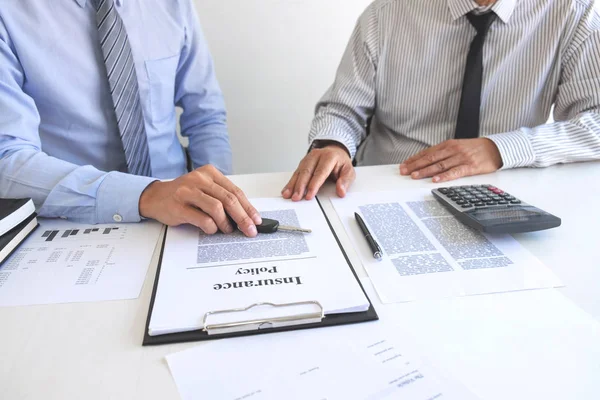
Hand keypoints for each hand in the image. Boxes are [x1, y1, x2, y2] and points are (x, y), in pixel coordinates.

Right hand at [139, 165, 261, 236]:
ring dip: (226, 223)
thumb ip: (222, 197)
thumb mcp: (204, 189)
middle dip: (243, 217)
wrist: (155, 197)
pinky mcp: (179, 206)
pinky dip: (211, 227)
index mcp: (209, 173)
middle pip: (229, 199)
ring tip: (228, 230)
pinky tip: (212, 229)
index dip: (248, 207)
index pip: (235, 191)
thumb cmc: (184, 195)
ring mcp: (188, 192)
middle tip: (249, 230)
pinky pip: (202, 219)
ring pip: (217, 208)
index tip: (256, 220)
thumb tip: (245, 215)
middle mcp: (199, 179)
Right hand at [282, 142, 355, 200]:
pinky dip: (291, 182)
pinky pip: (295, 173)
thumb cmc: (341, 163)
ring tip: (288, 195)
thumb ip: (345, 181)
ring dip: (293, 185)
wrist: (335, 151)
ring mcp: (308, 158)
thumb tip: (341, 191)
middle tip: (296, 197)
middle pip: (306, 171)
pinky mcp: (303, 162)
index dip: (314, 185)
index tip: (309, 195)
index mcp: (329, 157)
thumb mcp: (349, 171)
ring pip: (299, 172)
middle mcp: (317, 156)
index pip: (320, 172)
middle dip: (300, 186)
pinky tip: (286, 190)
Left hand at [399, 138, 502, 182]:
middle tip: (404, 171)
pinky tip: (436, 180)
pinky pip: (455, 172)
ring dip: (426, 171)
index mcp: (448, 144)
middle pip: (430, 158)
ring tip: (415, 176)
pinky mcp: (470, 166)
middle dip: (415, 165)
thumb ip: (443, 153)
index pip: (427, 152)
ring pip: (440, 165)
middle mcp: (453, 150)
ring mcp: (461, 158)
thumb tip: (426, 161)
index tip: (404, 165)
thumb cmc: (475, 148)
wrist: (495, 148)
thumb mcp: (457, 146)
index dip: (414, 159)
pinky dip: (444, 176)